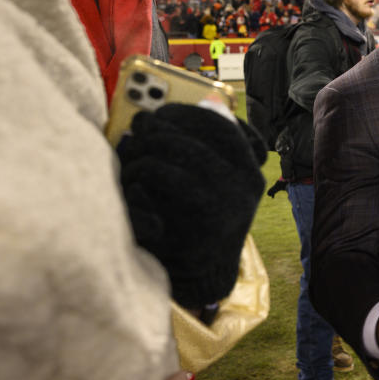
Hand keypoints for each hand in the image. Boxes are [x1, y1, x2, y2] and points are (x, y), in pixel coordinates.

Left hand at [118, 104, 265, 308]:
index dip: (183, 114)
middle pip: (190, 138)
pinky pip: (156, 181)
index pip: (220, 126)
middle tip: (135, 135)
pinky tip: (131, 188)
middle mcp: (243, 186)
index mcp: (250, 171)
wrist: (198, 279)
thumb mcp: (214, 180)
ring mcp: (222, 206)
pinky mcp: (194, 227)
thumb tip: (211, 100)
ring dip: (140, 155)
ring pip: (168, 157)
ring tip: (128, 163)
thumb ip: (212, 144)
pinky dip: (136, 180)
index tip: (159, 115)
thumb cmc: (195, 220)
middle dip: (155, 131)